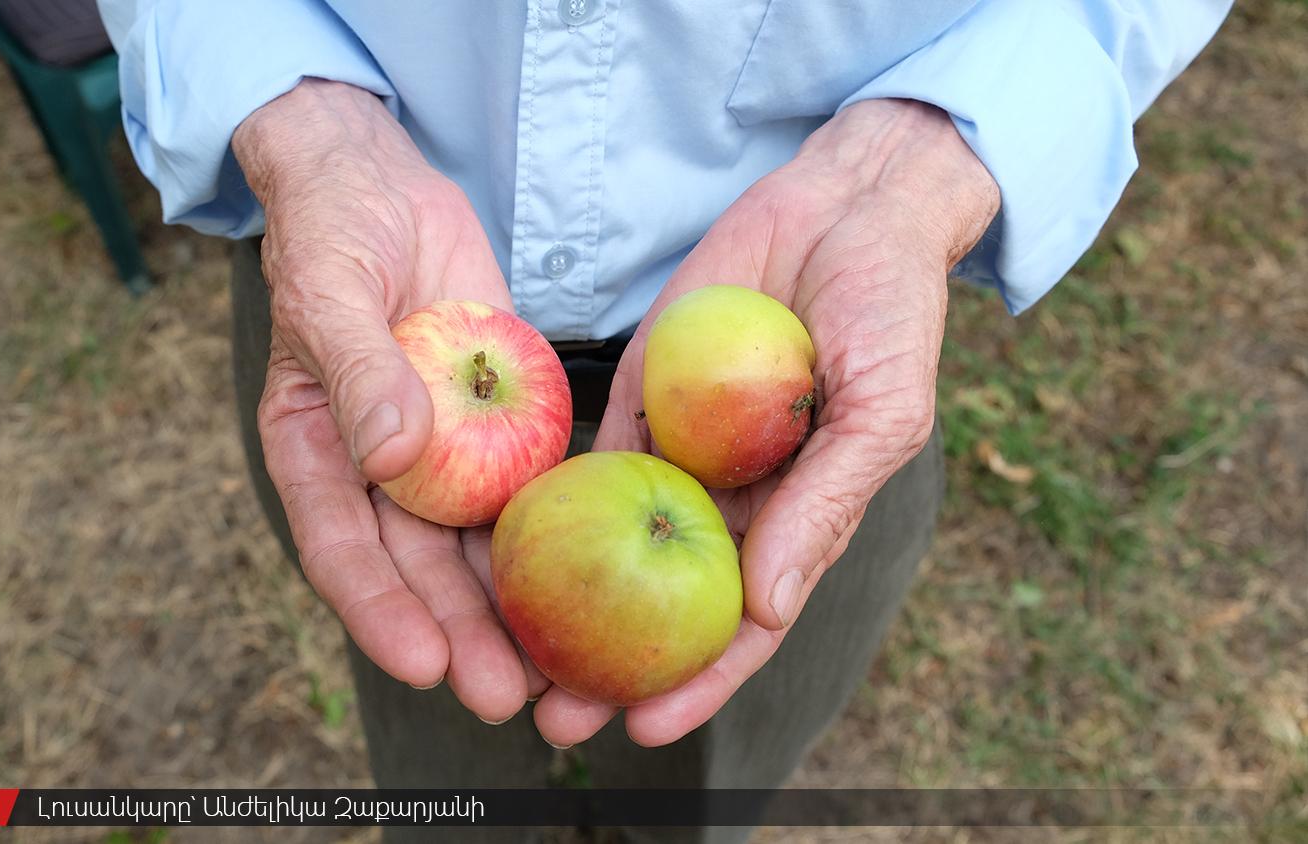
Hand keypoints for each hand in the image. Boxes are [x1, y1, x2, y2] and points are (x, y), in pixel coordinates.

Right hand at [233, 79, 546, 723]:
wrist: (383, 180)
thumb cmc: (334, 227)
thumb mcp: (332, 287)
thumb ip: (359, 373)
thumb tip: (393, 459)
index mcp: (314, 448)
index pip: (340, 546)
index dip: (378, 610)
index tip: (422, 663)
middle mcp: (375, 468)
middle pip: (416, 568)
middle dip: (457, 635)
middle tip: (503, 697)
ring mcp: (439, 451)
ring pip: (474, 547)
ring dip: (509, 607)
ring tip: (551, 672)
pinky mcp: (494, 424)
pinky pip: (523, 488)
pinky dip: (551, 533)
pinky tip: (589, 576)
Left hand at [532, 99, 999, 746]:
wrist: (847, 204)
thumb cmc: (890, 311)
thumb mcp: (882, 409)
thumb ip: (827, 504)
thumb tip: (769, 608)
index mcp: (795, 517)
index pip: (744, 621)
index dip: (699, 681)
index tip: (645, 728)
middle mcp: (731, 498)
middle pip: (663, 600)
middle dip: (613, 667)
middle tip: (553, 722)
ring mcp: (680, 448)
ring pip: (614, 543)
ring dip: (567, 603)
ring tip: (511, 654)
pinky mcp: (638, 394)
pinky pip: (589, 458)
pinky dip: (551, 504)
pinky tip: (503, 548)